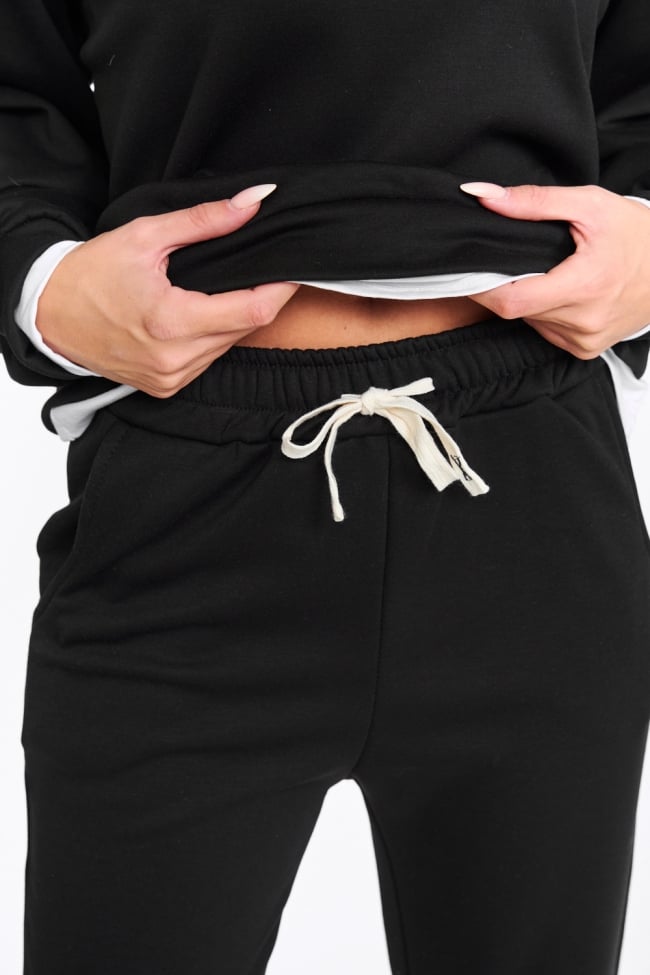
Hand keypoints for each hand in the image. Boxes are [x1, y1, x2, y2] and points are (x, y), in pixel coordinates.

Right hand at [36, 184, 299, 396]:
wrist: (51, 316)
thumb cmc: (92, 274)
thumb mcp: (146, 235)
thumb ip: (205, 220)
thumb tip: (255, 202)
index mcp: (172, 322)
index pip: (254, 310)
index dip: (281, 289)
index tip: (293, 269)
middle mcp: (175, 359)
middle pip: (245, 328)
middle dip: (257, 299)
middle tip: (256, 271)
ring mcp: (172, 378)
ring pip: (229, 346)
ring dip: (234, 319)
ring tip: (218, 291)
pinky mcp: (166, 387)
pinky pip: (208, 360)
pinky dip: (212, 338)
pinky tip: (197, 316)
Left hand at [458, 182, 649, 357]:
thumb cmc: (636, 233)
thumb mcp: (589, 204)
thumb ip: (534, 201)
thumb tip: (483, 196)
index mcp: (584, 286)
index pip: (510, 300)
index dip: (481, 287)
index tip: (470, 270)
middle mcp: (584, 321)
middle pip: (517, 309)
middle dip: (507, 286)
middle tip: (514, 261)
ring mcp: (585, 340)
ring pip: (530, 321)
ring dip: (528, 299)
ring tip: (549, 273)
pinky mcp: (586, 350)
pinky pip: (547, 332)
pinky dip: (545, 314)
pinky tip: (563, 294)